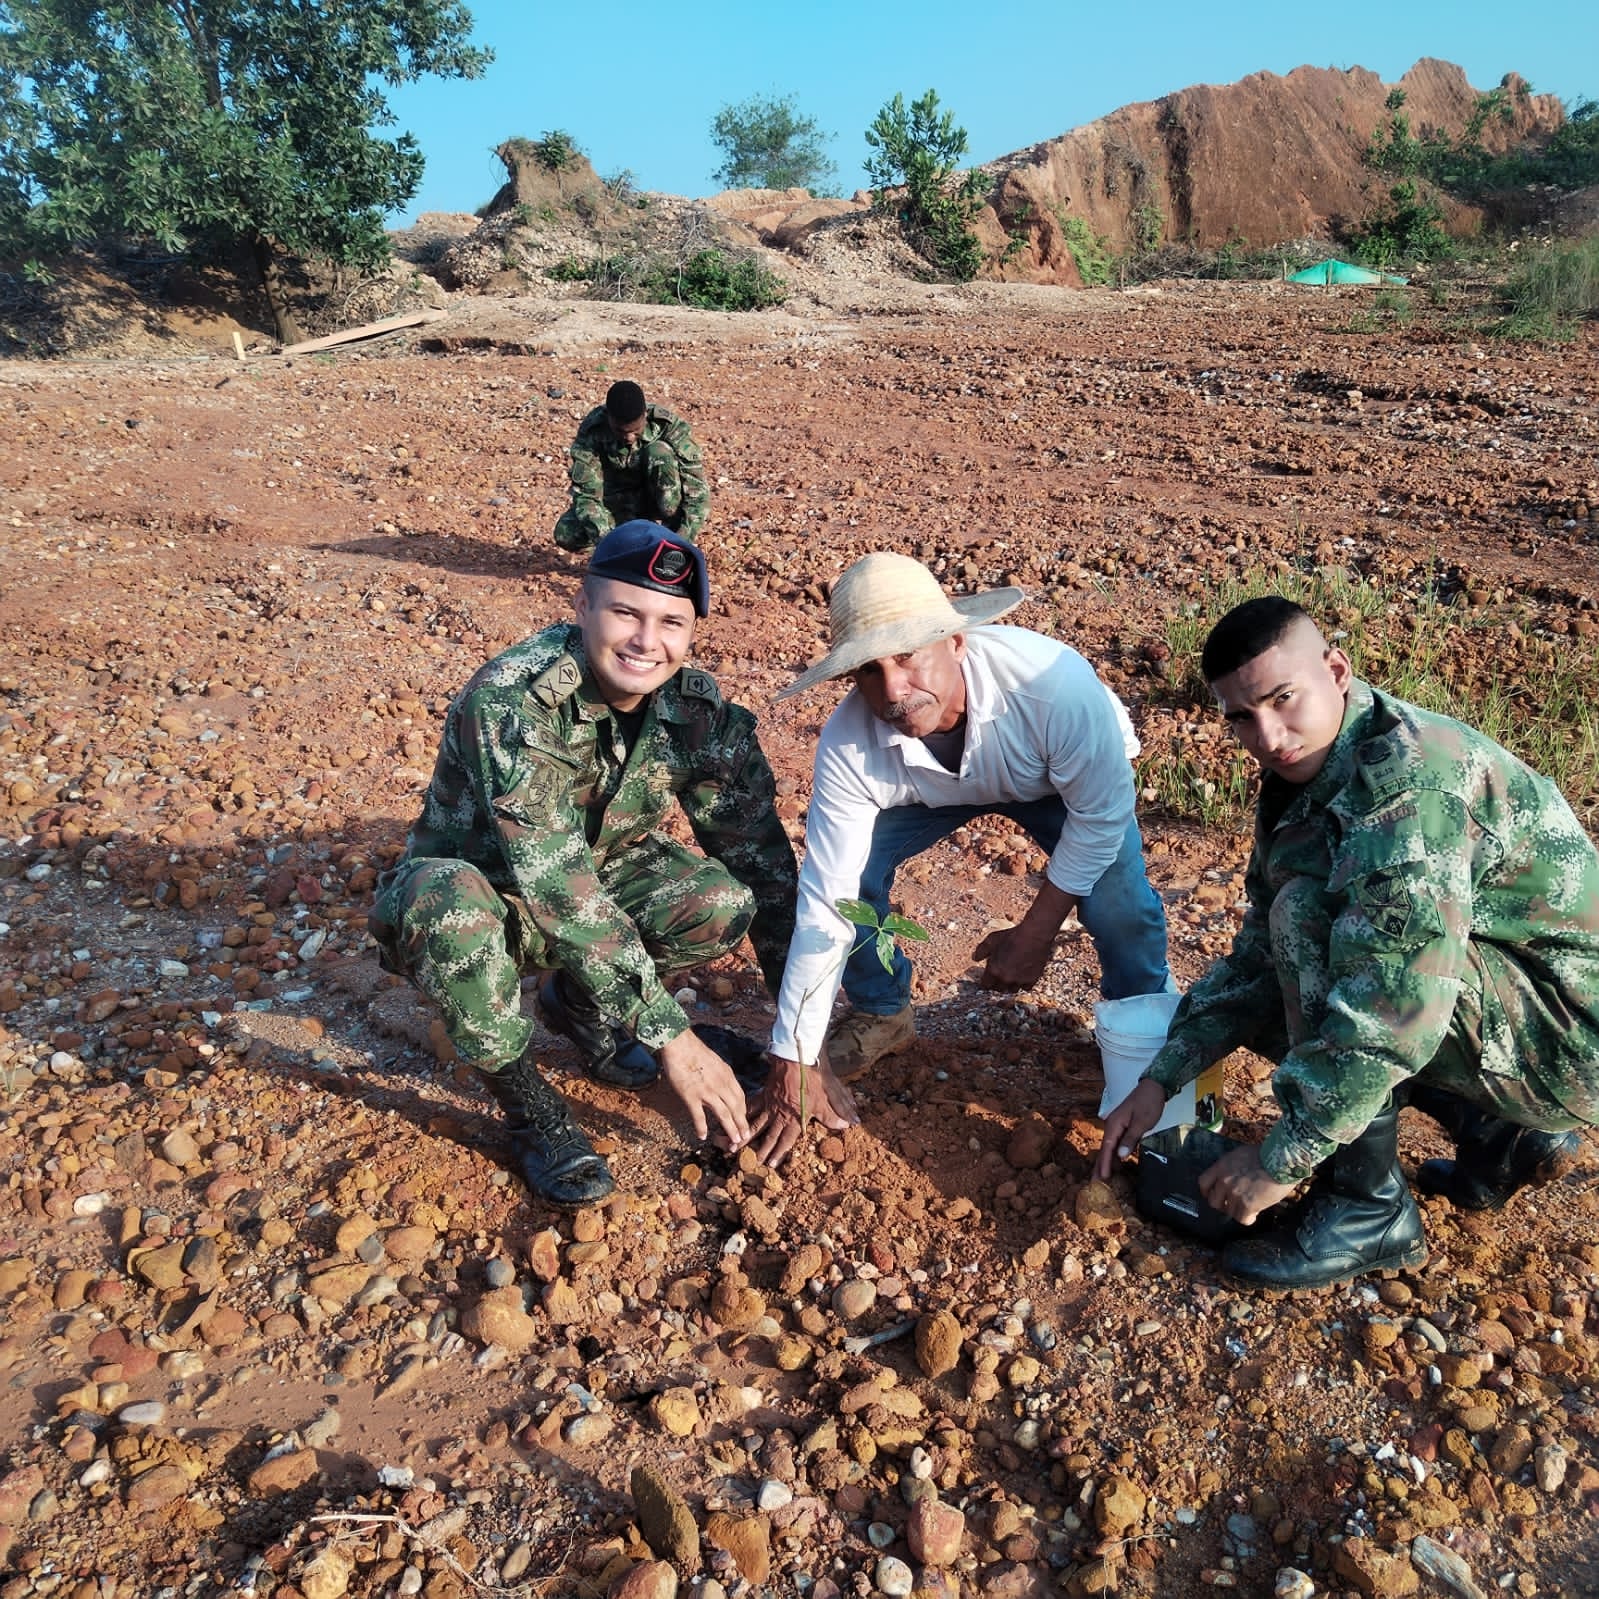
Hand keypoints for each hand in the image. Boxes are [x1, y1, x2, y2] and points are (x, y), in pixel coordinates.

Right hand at [658, 1030, 750, 1149]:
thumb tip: (725, 1087)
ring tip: (733, 1142)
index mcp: (728, 1076)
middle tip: (744, 1140)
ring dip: (730, 1130)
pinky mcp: (691, 1095)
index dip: (743, 1113)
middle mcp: (721, 1084)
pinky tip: (703, 1136)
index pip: (741, 1098)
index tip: (743, 1123)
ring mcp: (707, 1091)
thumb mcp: (716, 1062)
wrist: (680, 1044)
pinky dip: (702, 1127)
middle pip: (736, 1109)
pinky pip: (699, 1115)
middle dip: (741, 1126)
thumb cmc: (695, 1052)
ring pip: (724, 1114)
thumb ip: (722, 1076)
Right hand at [748, 1055, 859, 1168]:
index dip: (779, 1153)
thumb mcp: (827, 1096)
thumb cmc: (812, 1077)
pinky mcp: (765, 1093)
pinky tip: (738, 1116)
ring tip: (733, 1146)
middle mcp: (779, 1115)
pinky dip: (745, 1112)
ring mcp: (770, 1104)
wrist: (794, 1058)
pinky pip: (752, 1105)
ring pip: (756, 1124)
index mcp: (794, 1119)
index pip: (786, 1141)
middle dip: (760, 1151)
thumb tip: (849, 1123)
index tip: (770, 1165)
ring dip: (746, 1136)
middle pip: (768, 1136)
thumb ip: (835, 1112)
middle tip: (751, 1163)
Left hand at [971, 924, 1053, 990]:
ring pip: (1012, 989)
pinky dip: (1023, 983)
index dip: (985, 981)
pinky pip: (1025, 987)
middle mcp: (1006, 978)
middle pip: (998, 989)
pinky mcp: (1032, 979)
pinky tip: (1022, 976)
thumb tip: (975, 958)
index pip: (985, 985)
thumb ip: (981, 950)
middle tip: (999, 976)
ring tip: (1010, 977)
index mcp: (994, 970)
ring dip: (1010, 985)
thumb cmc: (1012, 936)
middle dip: (997, 984)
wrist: (1034, 935)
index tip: (987, 978)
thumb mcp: (992, 939)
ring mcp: (1019, 980)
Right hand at [1094, 1080, 1168, 1179]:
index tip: (1102, 1178)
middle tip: (1095, 1183)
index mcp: (1114, 1124)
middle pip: (1104, 1149)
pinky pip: (1114, 1143)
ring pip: (1108, 1147)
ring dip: (1105, 1161)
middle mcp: (1112, 1125)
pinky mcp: (1122, 1126)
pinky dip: (1112, 1155)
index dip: (1104, 1164)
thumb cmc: (1148, 1103)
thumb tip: (1120, 1156)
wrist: (1154, 1087)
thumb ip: (1130, 1139)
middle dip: (1099, 1166)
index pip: (1107, 1148)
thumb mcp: (1142, 1122)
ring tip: (1101, 1177)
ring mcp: (1116, 1125)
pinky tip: (1114, 1163)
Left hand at [1197, 1145, 1298, 1224]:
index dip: (1208, 1192)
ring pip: (1230, 1212)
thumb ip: (1231, 1167)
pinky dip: (1249, 1218)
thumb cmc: (1265, 1154)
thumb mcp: (1240, 1155)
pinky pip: (1243, 1219)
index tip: (1214, 1195)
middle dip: (1223, 1204)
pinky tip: (1255, 1213)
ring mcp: (1235, 1194)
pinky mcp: (1248, 1205)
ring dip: (1239, 1211)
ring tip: (1250, 1206)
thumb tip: (1231, 1175)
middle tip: (1233, 1204)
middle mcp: (1224, 1181)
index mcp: (1221, 1167)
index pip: (1203, 1183)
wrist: (1280, 1161)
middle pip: (1214, 1202)